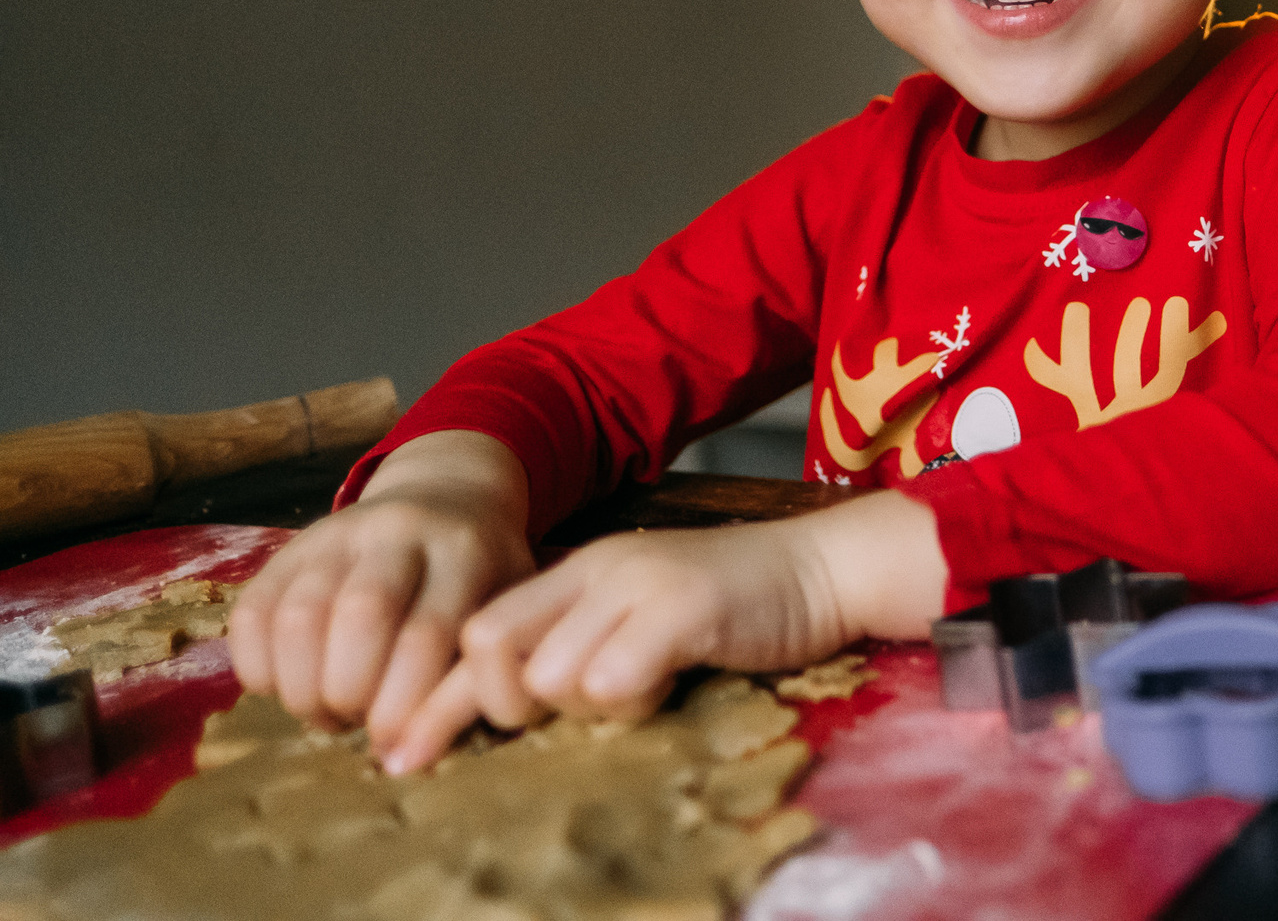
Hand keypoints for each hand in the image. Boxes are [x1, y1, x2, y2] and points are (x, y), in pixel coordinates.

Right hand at [229, 431, 533, 746]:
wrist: (446, 496)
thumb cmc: (483, 579)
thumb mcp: (504, 611)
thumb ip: (474, 679)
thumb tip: (407, 760)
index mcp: (467, 550)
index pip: (428, 632)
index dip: (403, 704)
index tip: (396, 747)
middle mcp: (400, 529)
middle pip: (361, 616)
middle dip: (351, 693)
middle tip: (358, 724)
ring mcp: (338, 533)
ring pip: (300, 616)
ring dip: (303, 689)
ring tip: (327, 713)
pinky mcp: (288, 549)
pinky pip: (252, 615)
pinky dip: (261, 668)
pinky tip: (291, 686)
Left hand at [385, 489, 945, 773]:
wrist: (825, 568)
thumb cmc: (737, 608)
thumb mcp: (641, 619)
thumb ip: (582, 646)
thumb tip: (512, 708)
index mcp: (578, 573)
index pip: (472, 632)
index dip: (434, 699)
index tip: (404, 757)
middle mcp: (596, 570)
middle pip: (488, 646)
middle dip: (504, 702)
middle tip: (557, 716)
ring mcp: (639, 583)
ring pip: (549, 671)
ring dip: (584, 703)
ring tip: (637, 689)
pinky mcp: (683, 605)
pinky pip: (613, 674)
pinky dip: (629, 697)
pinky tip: (665, 684)